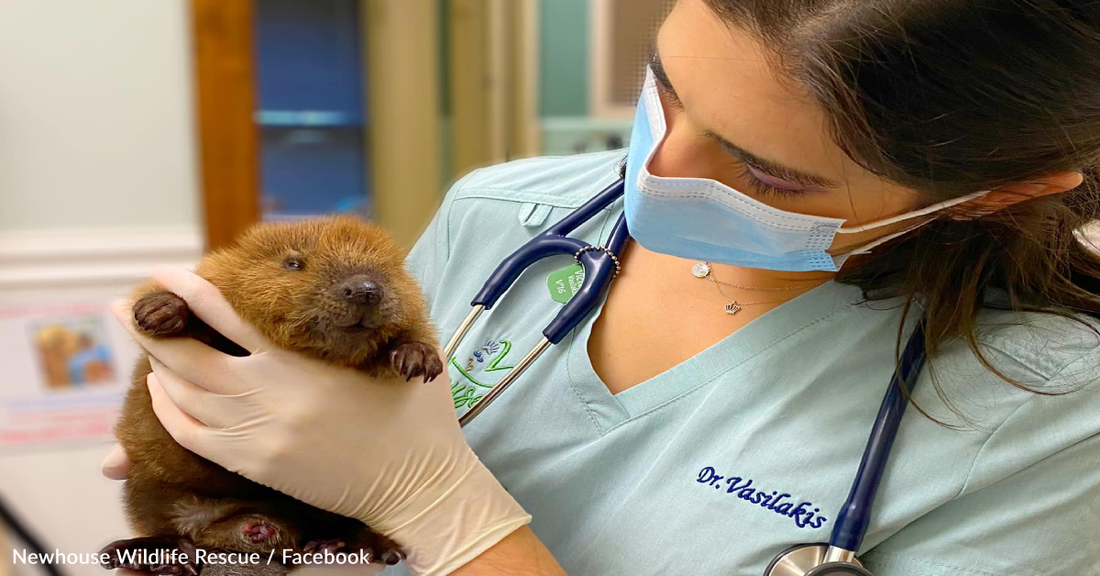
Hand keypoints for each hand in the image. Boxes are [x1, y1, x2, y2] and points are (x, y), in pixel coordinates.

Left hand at [111, 266, 530, 575]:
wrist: (417, 484)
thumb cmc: (415, 417)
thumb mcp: (400, 354)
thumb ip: (370, 322)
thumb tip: (360, 287)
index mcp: (299, 362)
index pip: (228, 317)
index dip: (190, 293)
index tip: (162, 275)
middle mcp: (268, 395)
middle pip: (187, 357)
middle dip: (149, 329)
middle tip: (124, 308)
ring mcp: (256, 434)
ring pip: (182, 396)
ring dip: (157, 368)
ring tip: (147, 346)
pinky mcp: (255, 465)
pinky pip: (192, 435)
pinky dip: (167, 412)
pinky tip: (161, 393)